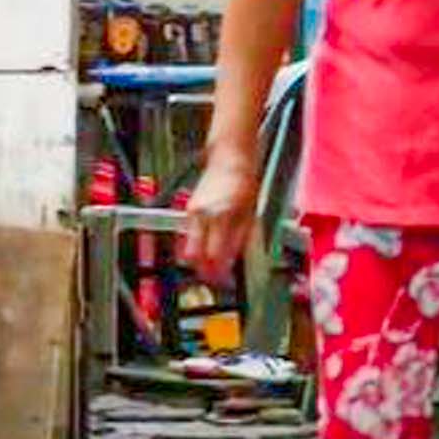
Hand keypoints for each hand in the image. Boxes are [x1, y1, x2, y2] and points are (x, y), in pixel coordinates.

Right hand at [179, 152, 258, 284]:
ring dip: (199, 260)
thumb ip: (242, 238)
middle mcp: (203, 215)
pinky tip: (208, 247)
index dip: (219, 272)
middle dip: (203, 271)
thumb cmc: (244, 181)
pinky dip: (197, 245)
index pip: (215, 255)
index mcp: (222, 216)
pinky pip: (189, 235)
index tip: (225, 280)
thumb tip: (235, 260)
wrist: (229, 158)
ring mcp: (193, 212)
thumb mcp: (250, 211)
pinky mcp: (188, 209)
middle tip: (215, 279)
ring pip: (188, 247)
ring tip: (212, 266)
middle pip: (194, 255)